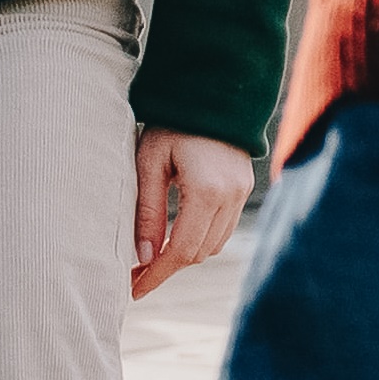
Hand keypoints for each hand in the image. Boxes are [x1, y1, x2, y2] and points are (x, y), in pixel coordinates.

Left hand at [132, 128, 252, 300]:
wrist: (210, 89)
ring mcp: (242, 192)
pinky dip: (200, 238)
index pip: (181, 250)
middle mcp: (230, 196)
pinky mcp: (245, 187)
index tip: (133, 290)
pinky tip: (176, 234)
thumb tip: (142, 258)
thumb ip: (147, 211)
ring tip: (152, 255)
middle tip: (135, 273)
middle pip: (198, 253)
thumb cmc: (171, 122)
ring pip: (213, 245)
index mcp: (207, 191)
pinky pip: (223, 228)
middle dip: (167, 267)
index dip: (156, 275)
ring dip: (185, 254)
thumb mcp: (149, 163)